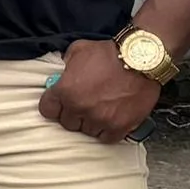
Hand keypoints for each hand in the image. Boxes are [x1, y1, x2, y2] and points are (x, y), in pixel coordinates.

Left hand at [43, 38, 161, 142]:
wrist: (142, 58)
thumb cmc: (112, 53)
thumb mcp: (79, 50)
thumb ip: (66, 64)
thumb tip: (64, 72)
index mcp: (65, 90)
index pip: (48, 110)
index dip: (54, 106)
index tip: (60, 104)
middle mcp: (80, 108)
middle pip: (67, 123)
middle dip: (74, 114)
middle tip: (84, 105)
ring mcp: (99, 119)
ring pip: (87, 132)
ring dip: (92, 122)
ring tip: (101, 110)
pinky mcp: (119, 126)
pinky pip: (107, 138)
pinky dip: (108, 131)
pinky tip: (111, 120)